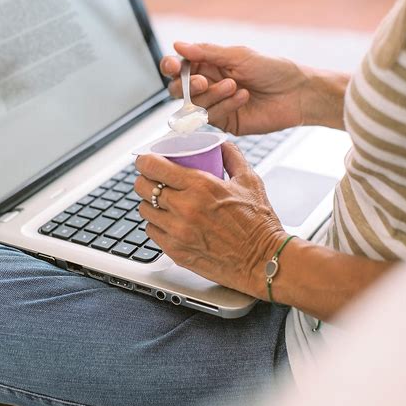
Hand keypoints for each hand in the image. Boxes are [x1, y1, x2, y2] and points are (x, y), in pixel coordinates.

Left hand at [135, 143, 285, 297]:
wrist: (263, 260)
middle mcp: (185, 208)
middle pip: (143, 187)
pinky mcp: (176, 251)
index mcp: (200, 186)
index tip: (145, 161)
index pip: (154, 167)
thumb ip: (232, 157)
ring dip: (150, 203)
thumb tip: (220, 145)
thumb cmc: (258, 223)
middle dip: (145, 180)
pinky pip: (152, 232)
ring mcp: (178, 232)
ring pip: (144, 210)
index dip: (144, 161)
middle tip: (153, 180)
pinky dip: (157, 224)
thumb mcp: (249, 180)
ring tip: (162, 202)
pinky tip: (168, 221)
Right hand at [161, 41, 348, 134]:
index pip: (178, 66)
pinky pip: (212, 117)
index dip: (170, 67)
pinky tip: (243, 97)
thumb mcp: (239, 55)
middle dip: (187, 86)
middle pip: (179, 89)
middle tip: (203, 80)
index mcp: (208, 64)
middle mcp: (208, 85)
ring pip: (194, 105)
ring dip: (212, 94)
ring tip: (235, 86)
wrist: (297, 93)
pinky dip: (225, 105)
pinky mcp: (225, 122)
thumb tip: (177, 45)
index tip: (173, 66)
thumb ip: (207, 52)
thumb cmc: (272, 69)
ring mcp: (215, 105)